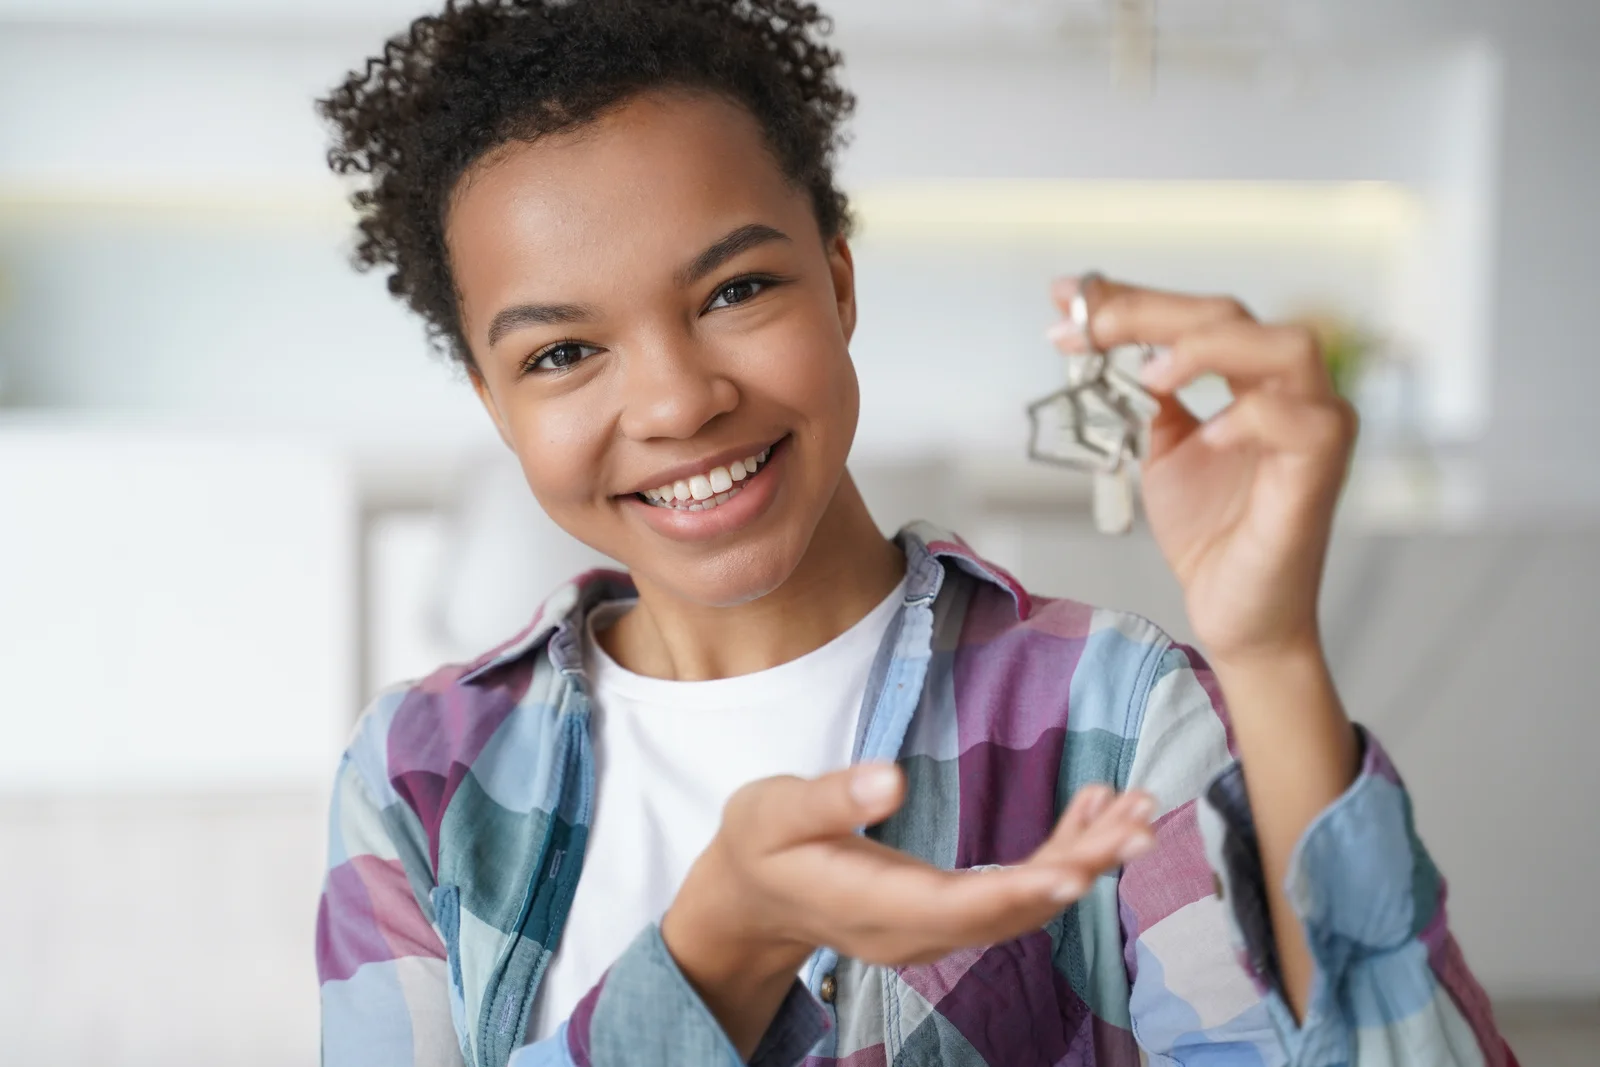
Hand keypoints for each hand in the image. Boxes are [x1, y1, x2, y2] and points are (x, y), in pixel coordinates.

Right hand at [661, 763, 1154, 1054]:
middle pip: (1010, 910)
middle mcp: (915, 930)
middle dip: (1078, 868)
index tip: (1076, 870)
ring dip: (1083, 859)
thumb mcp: (774, 810)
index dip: (1020, 890)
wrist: (755, 896)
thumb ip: (829, 798)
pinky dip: (1058, 853)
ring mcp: (936, 927)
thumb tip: (888, 779)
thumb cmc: (763, 845)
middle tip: (1138, 825)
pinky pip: (1014, 890)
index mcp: (871, 907)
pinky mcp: (948, 911)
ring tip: (1137, 811)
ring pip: (1024, 904)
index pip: (956, 907)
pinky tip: (1091, 811)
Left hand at [1051, 277, 1356, 661]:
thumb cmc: (1209, 532)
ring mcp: (1317, 427)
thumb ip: (1142, 393)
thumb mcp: (1160, 448)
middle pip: (1232, 316)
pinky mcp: (1322, 472)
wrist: (1234, 612)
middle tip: (1089, 329)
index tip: (1069, 296)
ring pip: (1285, 346)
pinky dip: (1251, 416)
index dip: (1134, 300)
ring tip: (1149, 376)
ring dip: (1207, 348)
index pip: (1199, 315)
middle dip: (1151, 314)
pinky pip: (1303, 421)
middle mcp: (1294, 391)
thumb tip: (1085, 331)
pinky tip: (1208, 435)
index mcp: (1255, 379)